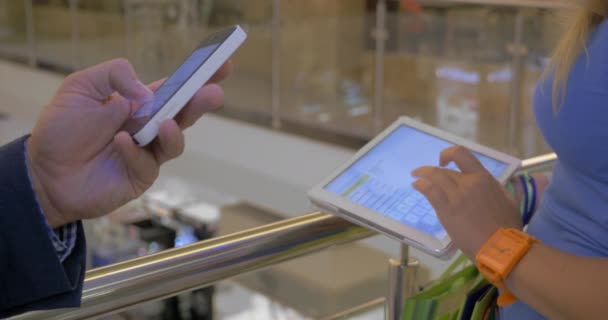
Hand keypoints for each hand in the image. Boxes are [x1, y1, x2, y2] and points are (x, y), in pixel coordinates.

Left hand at [26, 58, 231, 227]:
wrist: (44, 173)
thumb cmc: (62, 130)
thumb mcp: (81, 87)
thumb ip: (113, 75)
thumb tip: (146, 91)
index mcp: (139, 103)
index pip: (174, 88)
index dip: (198, 77)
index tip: (221, 65)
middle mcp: (149, 127)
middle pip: (184, 113)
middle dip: (200, 103)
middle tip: (214, 94)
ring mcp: (147, 153)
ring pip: (175, 141)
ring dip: (175, 131)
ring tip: (167, 124)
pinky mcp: (140, 176)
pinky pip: (147, 162)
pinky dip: (134, 151)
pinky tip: (119, 142)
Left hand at [412, 146, 521, 259]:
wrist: (500, 247)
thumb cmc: (507, 227)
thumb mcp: (508, 200)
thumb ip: (494, 189)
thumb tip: (488, 184)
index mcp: (484, 178)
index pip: (462, 155)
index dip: (449, 153)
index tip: (443, 161)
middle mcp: (468, 183)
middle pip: (445, 170)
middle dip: (433, 171)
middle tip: (425, 174)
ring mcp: (456, 196)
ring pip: (434, 176)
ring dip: (422, 174)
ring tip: (415, 176)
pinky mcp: (446, 210)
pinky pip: (429, 191)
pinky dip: (420, 185)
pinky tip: (416, 185)